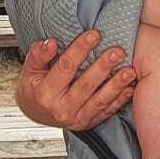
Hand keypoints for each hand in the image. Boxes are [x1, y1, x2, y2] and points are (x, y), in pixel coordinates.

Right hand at [16, 30, 135, 129]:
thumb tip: (49, 42)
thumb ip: (38, 55)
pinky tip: (130, 89)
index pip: (65, 68)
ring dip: (116, 85)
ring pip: (99, 100)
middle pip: (85, 85)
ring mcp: (76, 119)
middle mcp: (61, 109)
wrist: (36, 114)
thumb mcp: (29, 70)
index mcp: (45, 94)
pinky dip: (119, 101)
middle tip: (118, 52)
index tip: (94, 34)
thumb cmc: (34, 88)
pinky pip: (106, 111)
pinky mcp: (88, 123)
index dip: (80, 50)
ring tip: (129, 71)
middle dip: (103, 67)